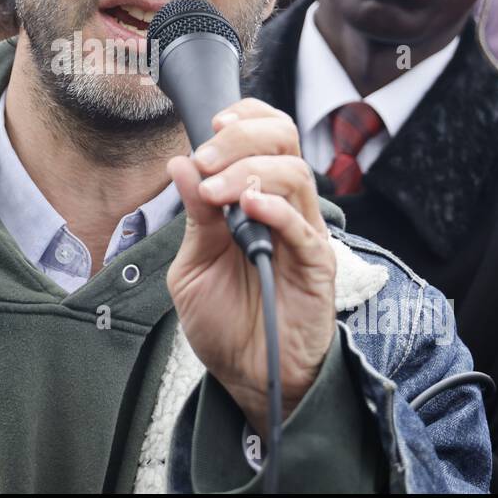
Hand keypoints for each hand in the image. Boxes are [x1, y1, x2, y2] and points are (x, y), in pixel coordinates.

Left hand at [167, 97, 336, 436]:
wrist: (247, 377)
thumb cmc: (226, 322)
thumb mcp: (194, 264)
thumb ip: (194, 216)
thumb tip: (179, 164)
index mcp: (258, 200)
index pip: (267, 136)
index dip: (246, 119)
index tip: (214, 123)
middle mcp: (285, 209)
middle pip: (284, 143)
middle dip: (242, 139)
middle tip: (206, 160)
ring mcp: (304, 235)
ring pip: (295, 175)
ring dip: (249, 173)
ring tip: (216, 194)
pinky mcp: (317, 267)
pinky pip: (304, 227)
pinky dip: (276, 210)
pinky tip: (249, 210)